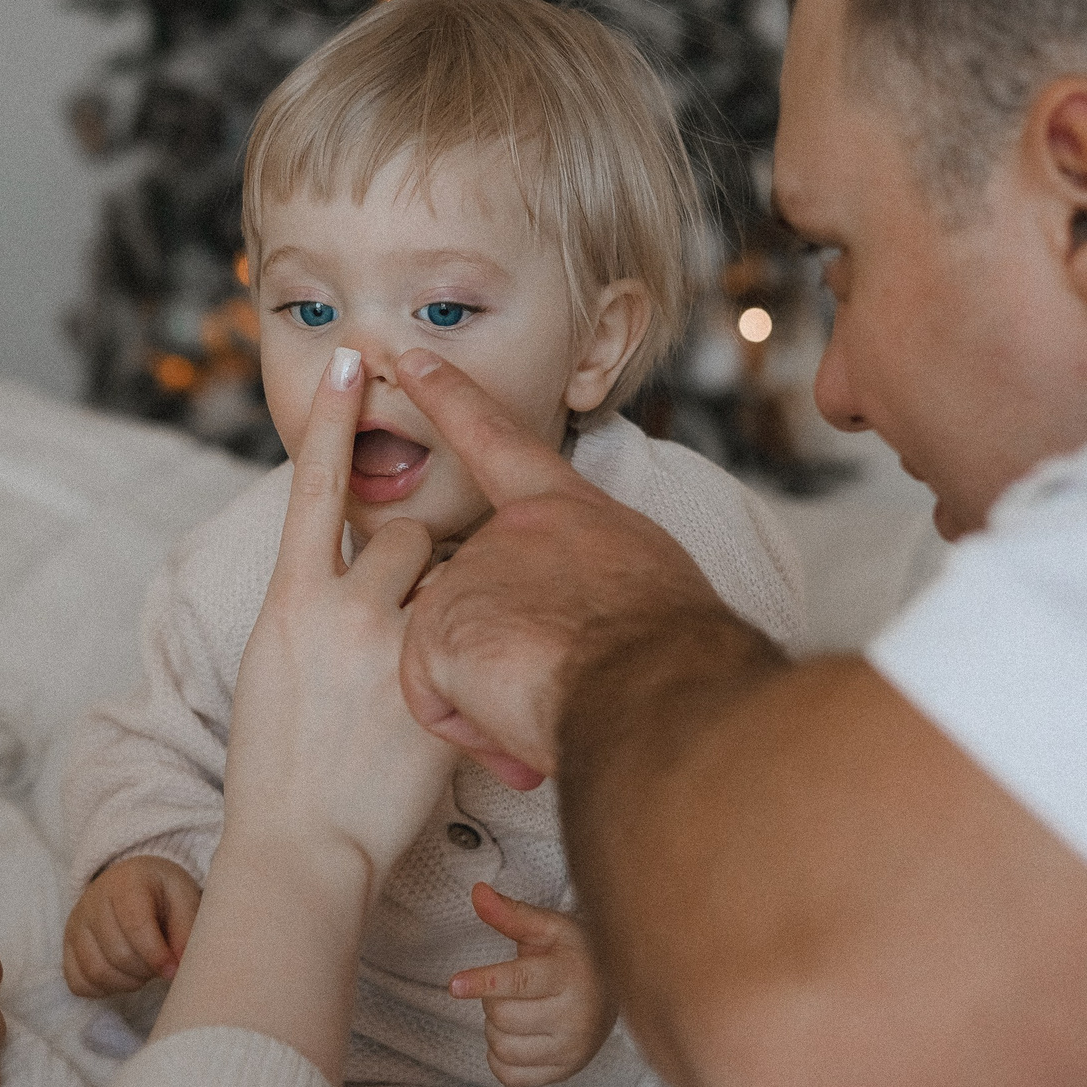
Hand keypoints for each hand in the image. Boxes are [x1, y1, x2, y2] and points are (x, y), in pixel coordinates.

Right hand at [64, 855, 202, 995]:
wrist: (132, 883)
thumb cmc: (162, 893)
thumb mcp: (184, 898)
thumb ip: (186, 929)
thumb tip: (179, 964)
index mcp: (125, 883)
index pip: (135, 925)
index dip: (156, 955)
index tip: (173, 970)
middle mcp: (92, 901)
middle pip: (117, 954)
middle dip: (145, 971)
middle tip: (160, 966)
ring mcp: (75, 925)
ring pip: (96, 972)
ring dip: (126, 983)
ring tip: (143, 971)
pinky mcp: (67, 947)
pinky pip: (78, 983)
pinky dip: (103, 990)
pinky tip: (122, 977)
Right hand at [221, 346, 457, 887]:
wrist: (299, 847)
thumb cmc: (284, 769)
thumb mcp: (274, 670)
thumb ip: (312, 612)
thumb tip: (348, 578)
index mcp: (286, 600)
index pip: (312, 488)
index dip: (331, 421)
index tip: (350, 361)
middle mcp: (335, 609)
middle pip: (405, 535)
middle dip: (420, 566)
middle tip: (408, 627)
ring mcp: (387, 645)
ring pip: (447, 582)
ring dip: (452, 607)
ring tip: (422, 671)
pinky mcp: (430, 684)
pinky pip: (468, 634)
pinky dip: (475, 654)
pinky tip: (457, 691)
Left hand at [396, 349, 732, 785]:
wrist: (664, 692)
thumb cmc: (677, 657)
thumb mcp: (643, 585)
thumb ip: (584, 578)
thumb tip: (569, 617)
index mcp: (567, 512)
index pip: (498, 442)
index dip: (449, 397)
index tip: (409, 359)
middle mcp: (511, 533)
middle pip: (468, 600)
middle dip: (495, 659)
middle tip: (559, 685)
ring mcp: (469, 576)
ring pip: (450, 658)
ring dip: (490, 701)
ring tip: (550, 709)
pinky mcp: (439, 627)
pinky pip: (433, 699)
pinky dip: (470, 727)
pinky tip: (517, 726)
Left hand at [448, 883, 614, 1086]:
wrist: (617, 990)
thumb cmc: (575, 953)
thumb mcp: (548, 928)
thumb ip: (511, 914)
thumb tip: (476, 892)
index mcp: (571, 975)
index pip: (519, 983)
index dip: (483, 982)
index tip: (453, 985)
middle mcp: (576, 1018)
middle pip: (502, 1017)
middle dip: (492, 1000)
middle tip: (511, 988)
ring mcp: (572, 1050)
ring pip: (502, 1048)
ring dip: (495, 1029)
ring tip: (517, 1010)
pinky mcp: (565, 1073)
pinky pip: (510, 1077)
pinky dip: (500, 1058)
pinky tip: (516, 1037)